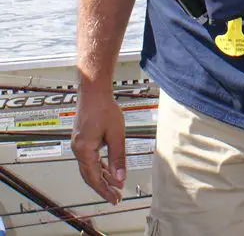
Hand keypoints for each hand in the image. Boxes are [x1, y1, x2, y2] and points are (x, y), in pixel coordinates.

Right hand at [71, 87, 125, 204]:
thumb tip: (120, 177)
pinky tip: (108, 169)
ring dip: (102, 176)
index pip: (94, 178)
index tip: (115, 198)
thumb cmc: (104, 108)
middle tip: (115, 196)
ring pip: (89, 167)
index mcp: (84, 150)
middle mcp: (78, 149)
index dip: (105, 190)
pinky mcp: (82, 138)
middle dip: (103, 187)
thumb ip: (118, 157)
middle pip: (90, 175)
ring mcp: (78, 144)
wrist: (93, 91)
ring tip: (114, 185)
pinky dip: (99, 165)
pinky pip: (89, 158)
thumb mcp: (116, 134)